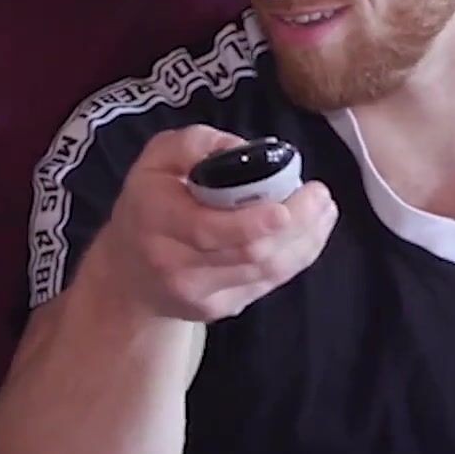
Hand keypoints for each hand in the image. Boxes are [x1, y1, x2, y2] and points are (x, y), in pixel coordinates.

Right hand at [92, 125, 337, 321]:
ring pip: (266, 272)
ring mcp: (200, 295)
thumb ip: (194, 144)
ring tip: (324, 211)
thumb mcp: (156, 158)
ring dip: (305, 241)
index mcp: (157, 221)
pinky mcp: (220, 309)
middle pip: (249, 253)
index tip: (288, 204)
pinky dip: (296, 257)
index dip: (254, 222)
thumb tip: (244, 151)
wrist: (130, 272)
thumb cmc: (149, 202)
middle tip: (321, 195)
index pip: (210, 231)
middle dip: (295, 225)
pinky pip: (267, 284)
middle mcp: (176, 266)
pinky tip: (311, 233)